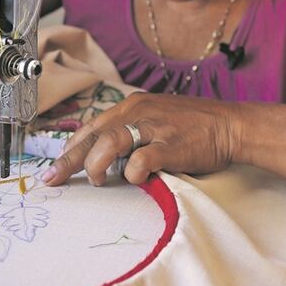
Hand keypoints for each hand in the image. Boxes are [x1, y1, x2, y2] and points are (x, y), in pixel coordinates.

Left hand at [41, 92, 240, 186]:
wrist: (232, 125)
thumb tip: (108, 155)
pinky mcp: (171, 145)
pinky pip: (141, 160)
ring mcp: (155, 127)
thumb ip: (134, 131)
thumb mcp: (158, 118)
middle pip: (94, 135)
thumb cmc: (196, 126)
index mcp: (134, 105)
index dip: (72, 147)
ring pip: (110, 142)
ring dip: (97, 164)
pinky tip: (136, 179)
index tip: (58, 165)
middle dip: (70, 160)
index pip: (93, 126)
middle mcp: (139, 112)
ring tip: (97, 180)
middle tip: (53, 179)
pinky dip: (133, 173)